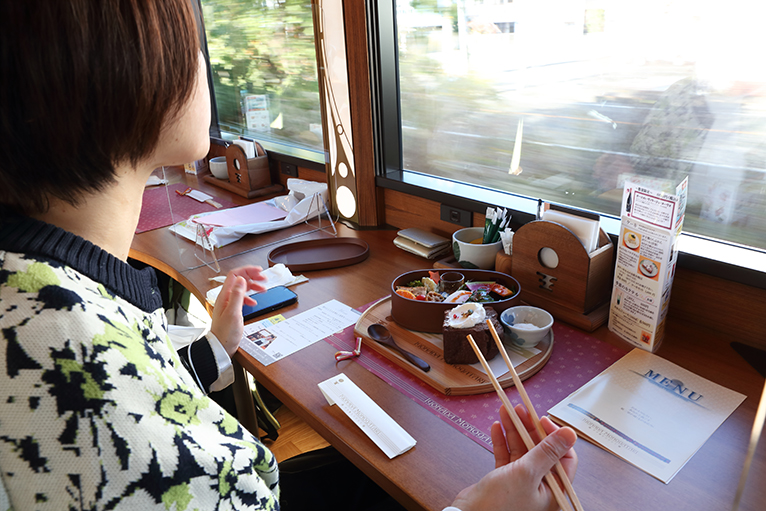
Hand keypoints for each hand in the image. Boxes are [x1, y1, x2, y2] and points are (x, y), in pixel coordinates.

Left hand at [210, 266, 267, 355]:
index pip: (235, 275)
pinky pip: (242, 298)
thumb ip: (237, 295)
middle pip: (240, 280)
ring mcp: (229, 303)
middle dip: (252, 277)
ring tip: (263, 289)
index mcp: (225, 295)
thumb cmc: (225, 333)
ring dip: (253, 287)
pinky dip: (250, 297)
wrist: (220, 347)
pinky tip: (254, 302)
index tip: (259, 271)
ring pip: (242, 289)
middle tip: (264, 279)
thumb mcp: (234, 313)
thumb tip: (241, 279)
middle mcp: (226, 297)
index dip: (247, 270)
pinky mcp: (232, 310)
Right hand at [451, 404, 577, 510]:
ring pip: (521, 450)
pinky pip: (506, 456)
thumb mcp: (526, 473)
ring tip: (505, 411)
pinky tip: (496, 428)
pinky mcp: (504, 480)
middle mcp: (540, 487)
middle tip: (520, 409)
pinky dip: (501, 442)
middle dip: (529, 428)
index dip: (554, 436)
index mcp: (553, 490)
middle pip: (540, 450)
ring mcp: (521, 483)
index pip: (564, 457)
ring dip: (513, 430)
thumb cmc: (500, 505)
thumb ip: (547, 451)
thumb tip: (569, 433)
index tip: (541, 419)